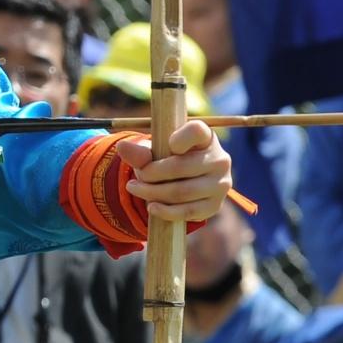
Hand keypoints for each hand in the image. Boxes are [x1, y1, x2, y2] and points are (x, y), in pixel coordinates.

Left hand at [115, 121, 232, 222]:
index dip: (180, 138)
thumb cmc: (169, 159)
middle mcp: (219, 159)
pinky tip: (151, 207)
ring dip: (153, 193)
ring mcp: (220, 184)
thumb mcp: (156, 152)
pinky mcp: (214, 205)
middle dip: (151, 174)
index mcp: (206, 137)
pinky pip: (188, 211)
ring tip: (135, 189)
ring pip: (181, 191)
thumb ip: (140, 151)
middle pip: (181, 167)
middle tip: (135, 177)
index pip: (196, 131)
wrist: (185, 182)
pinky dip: (166, 211)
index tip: (168, 144)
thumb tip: (122, 147)